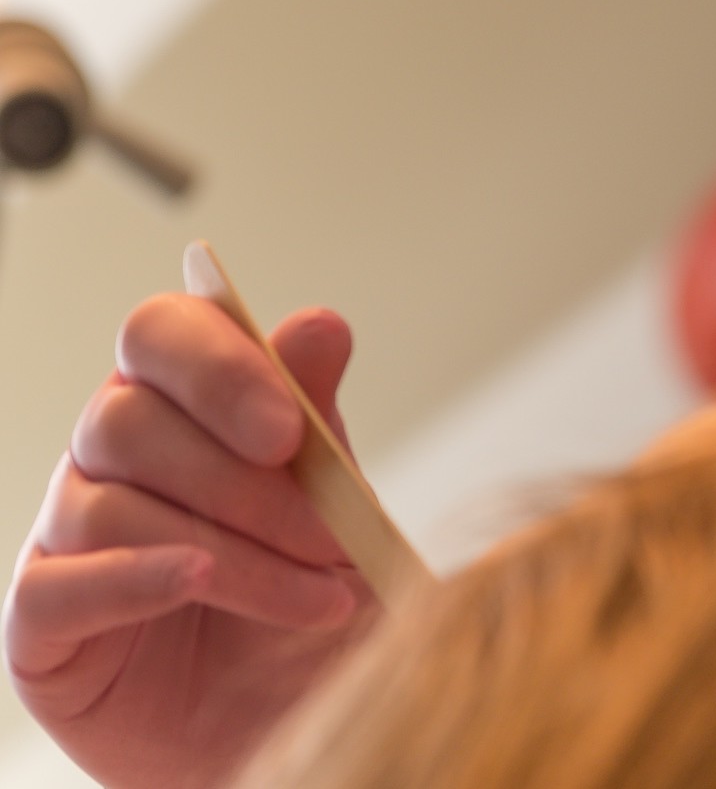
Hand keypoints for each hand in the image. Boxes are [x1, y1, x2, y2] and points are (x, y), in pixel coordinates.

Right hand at [2, 297, 378, 787]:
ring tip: (320, 599)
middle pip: (132, 417)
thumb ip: (319, 421)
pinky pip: (61, 583)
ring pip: (115, 504)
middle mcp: (113, 454)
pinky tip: (199, 581)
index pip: (163, 332)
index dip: (220, 368)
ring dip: (234, 550)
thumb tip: (320, 322)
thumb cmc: (318, 604)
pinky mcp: (41, 619)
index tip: (290, 428)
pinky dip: (135, 579)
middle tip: (334, 539)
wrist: (303, 725)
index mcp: (184, 403)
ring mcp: (67, 533)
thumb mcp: (341, 512)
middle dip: (248, 483)